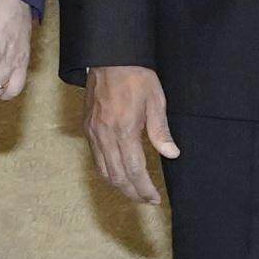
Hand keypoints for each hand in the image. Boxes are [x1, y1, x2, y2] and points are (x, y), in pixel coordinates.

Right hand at [83, 64, 177, 204]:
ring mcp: (93, 132)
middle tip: (146, 200)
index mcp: (124, 129)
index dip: (145, 188)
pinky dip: (107, 172)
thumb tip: (171, 154)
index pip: (135, 169)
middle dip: (132, 192)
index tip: (155, 198)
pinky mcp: (87, 128)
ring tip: (133, 192)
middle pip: (117, 176)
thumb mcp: (155, 100)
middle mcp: (105, 135)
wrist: (108, 58)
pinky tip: (117, 174)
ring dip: (119, 186)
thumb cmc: (136, 77)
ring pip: (103, 170)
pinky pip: (96, 158)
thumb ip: (161, 130)